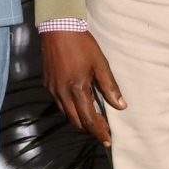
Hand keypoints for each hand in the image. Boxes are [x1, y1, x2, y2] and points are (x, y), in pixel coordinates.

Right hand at [40, 29, 123, 146]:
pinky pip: (59, 103)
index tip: (108, 140)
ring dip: (79, 119)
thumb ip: (110, 86)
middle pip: (76, 121)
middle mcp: (62, 93)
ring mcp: (52, 89)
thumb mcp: (100, 63)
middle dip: (90, 128)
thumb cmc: (82, 44)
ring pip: (66, 114)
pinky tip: (77, 102)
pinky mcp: (47, 83)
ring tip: (92, 117)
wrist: (57, 28)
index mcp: (78, 89)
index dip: (99, 132)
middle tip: (103, 128)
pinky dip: (69, 108)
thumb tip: (121, 106)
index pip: (89, 120)